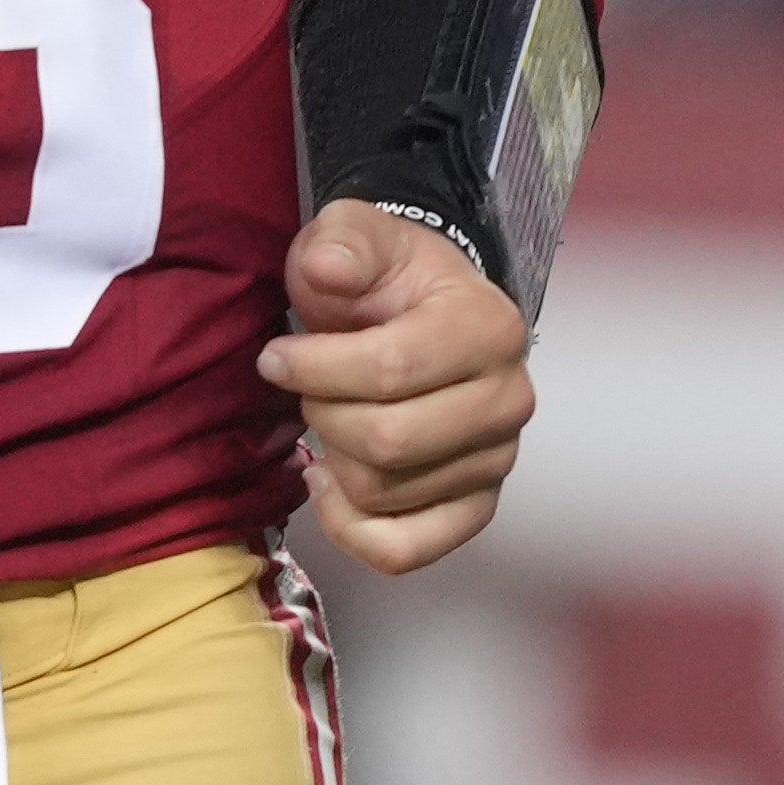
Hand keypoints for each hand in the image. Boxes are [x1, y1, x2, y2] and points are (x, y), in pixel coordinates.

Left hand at [263, 201, 536, 576]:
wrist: (426, 310)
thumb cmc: (388, 277)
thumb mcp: (359, 233)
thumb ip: (342, 240)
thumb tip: (327, 268)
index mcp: (488, 328)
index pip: (390, 369)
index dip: (314, 368)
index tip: (275, 356)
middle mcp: (508, 400)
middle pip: (387, 440)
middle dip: (323, 412)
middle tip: (306, 389)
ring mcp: (497, 460)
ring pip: (384, 493)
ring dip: (334, 458)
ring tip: (329, 417)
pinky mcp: (475, 507)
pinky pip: (406, 550)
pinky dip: (352, 529)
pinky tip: (328, 483)